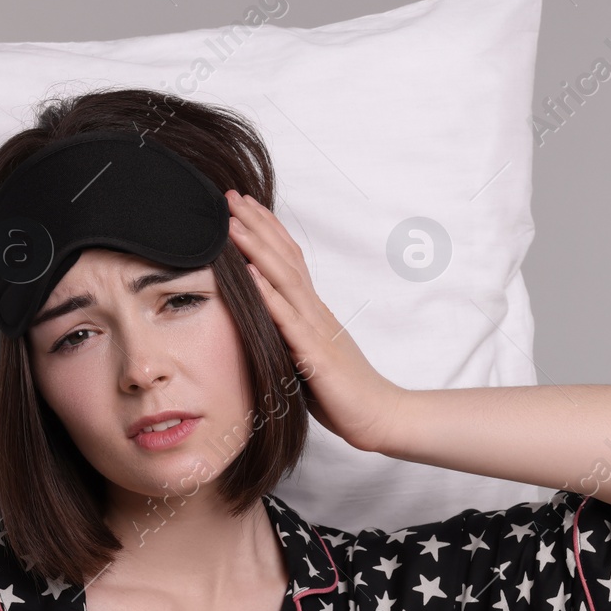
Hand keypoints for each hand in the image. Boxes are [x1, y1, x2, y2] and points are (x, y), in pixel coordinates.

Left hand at [225, 189, 402, 453]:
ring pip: (283, 279)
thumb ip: (290, 335)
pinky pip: (287, 320)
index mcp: (312, 311)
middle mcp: (314, 311)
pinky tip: (249, 275)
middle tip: (231, 195)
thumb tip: (265, 323)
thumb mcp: (308, 356)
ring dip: (256, 249)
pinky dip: (267, 294)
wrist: (380, 415)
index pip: (288, 260)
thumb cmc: (343, 391)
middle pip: (284, 257)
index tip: (243, 207)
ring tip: (232, 223)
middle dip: (256, 225)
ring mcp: (315, 330)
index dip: (266, 231)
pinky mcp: (314, 354)